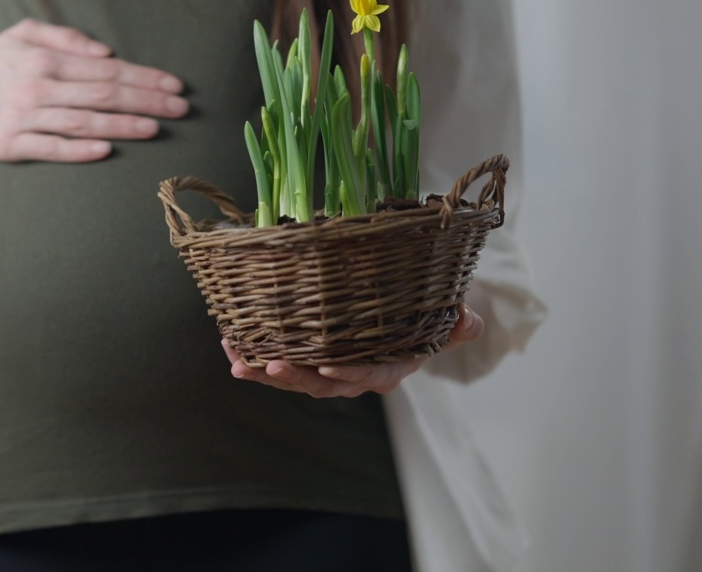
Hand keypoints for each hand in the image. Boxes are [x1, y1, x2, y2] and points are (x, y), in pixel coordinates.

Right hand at [0, 18, 186, 161]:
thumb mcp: (22, 33)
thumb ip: (64, 38)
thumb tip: (106, 51)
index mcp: (44, 58)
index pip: (105, 69)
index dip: (143, 77)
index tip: (174, 85)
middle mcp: (36, 85)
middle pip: (101, 94)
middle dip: (145, 100)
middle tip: (180, 108)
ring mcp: (23, 116)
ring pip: (81, 122)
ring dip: (121, 125)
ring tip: (155, 128)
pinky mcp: (11, 145)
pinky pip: (50, 148)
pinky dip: (78, 149)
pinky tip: (106, 150)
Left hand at [222, 304, 484, 397]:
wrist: (412, 320)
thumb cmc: (429, 318)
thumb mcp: (449, 321)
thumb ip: (458, 326)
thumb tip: (469, 322)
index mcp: (389, 368)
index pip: (368, 376)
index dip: (348, 374)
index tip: (327, 368)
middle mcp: (356, 374)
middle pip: (322, 384)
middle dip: (294, 377)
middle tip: (269, 365)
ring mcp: (330, 368)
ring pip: (296, 377)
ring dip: (265, 371)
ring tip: (238, 362)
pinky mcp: (309, 358)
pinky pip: (282, 362)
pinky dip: (256, 357)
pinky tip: (232, 347)